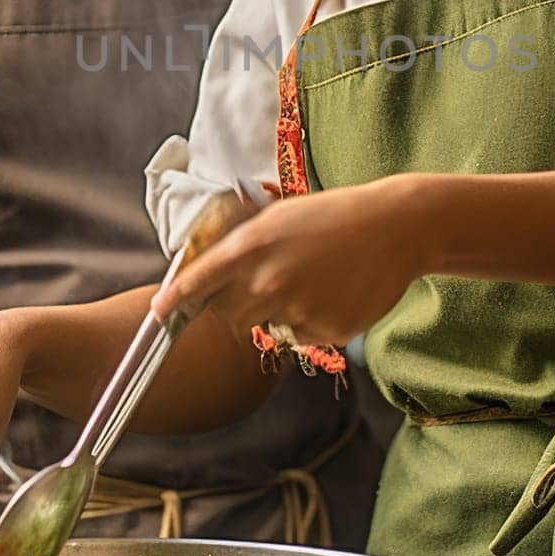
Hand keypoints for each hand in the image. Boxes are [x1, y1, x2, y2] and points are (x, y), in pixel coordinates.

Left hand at [151, 175, 428, 349]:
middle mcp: (269, 280)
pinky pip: (302, 339)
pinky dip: (311, 323)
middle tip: (269, 280)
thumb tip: (207, 267)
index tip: (158, 315)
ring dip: (277, 313)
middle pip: (228, 314)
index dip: (175, 301)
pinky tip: (333, 294)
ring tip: (309, 281)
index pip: (199, 281)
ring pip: (267, 327)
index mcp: (253, 246)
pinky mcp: (326, 331)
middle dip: (238, 303)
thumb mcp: (281, 216)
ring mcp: (298, 309)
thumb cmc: (335, 216)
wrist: (396, 228)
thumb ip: (242, 243)